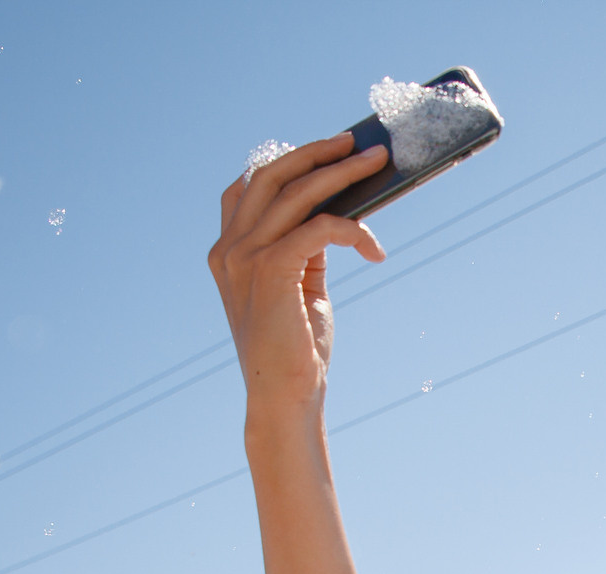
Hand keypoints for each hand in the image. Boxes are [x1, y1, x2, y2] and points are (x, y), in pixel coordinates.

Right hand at [207, 136, 389, 421]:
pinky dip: (352, 229)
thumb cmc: (295, 348)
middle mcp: (229, 248)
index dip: (285, 160)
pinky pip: (318, 228)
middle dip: (316, 152)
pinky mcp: (270, 272)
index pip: (248, 186)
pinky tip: (373, 248)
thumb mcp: (297, 286)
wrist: (284, 398)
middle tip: (356, 143)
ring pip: (297, 193)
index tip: (324, 149)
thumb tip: (333, 213)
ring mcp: (244, 258)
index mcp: (228, 250)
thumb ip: (303, 248)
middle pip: (271, 175)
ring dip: (343, 174)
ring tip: (378, 165)